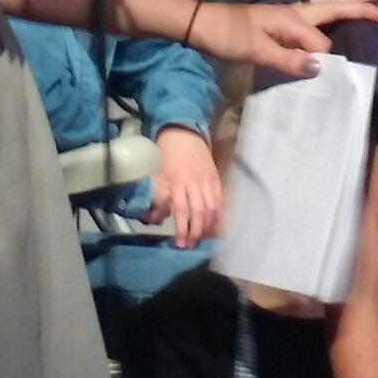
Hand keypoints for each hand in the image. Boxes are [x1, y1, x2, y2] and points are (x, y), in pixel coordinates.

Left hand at [151, 127, 221, 247]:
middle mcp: (194, 182)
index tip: (180, 243)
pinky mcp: (216, 178)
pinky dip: (220, 214)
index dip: (182, 228)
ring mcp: (207, 180)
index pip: (182, 210)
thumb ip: (158, 196)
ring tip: (203, 237)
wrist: (183, 132)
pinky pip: (221, 199)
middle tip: (191, 244)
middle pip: (199, 212)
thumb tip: (156, 219)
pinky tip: (216, 224)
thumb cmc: (167, 154)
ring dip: (208, 226)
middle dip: (196, 231)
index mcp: (177, 181)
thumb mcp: (156, 174)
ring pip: (212, 208)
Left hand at [186, 0, 377, 77]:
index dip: (328, 58)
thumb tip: (322, 65)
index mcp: (292, 17)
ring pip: (327, 5)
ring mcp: (288, 14)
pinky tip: (335, 17)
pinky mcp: (280, 20)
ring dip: (349, 2)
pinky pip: (316, 14)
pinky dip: (333, 11)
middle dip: (361, 6)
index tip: (335, 77)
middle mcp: (294, 11)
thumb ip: (288, 58)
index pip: (322, 41)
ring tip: (371, 0)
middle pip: (334, 5)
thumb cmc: (227, 35)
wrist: (200, 23)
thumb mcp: (255, 49)